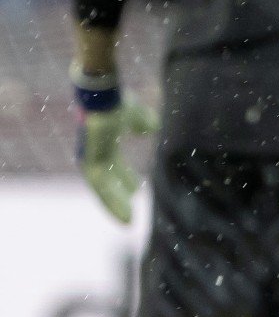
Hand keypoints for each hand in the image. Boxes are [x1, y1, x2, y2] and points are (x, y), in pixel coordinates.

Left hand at [72, 69, 158, 223]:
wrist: (104, 95)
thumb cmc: (118, 101)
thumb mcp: (136, 115)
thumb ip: (143, 123)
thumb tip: (151, 129)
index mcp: (104, 144)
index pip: (114, 168)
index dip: (125, 179)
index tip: (136, 190)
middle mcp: (95, 154)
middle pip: (107, 182)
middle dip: (120, 196)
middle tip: (132, 212)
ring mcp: (91, 159)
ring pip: (103, 190)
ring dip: (116, 205)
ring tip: (128, 221)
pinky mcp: (91, 163)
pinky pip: (101, 188)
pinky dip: (113, 202)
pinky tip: (125, 214)